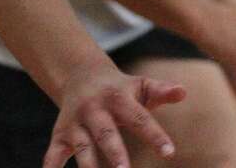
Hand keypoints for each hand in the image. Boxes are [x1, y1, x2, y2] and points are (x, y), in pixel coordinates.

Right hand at [43, 61, 185, 167]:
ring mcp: (75, 124)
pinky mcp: (59, 135)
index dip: (155, 135)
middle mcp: (94, 110)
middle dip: (115, 154)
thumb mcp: (141, 86)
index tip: (170, 153)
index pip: (140, 118)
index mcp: (118, 98)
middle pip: (106, 134)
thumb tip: (183, 92)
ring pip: (81, 148)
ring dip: (89, 167)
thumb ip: (161, 91)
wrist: (82, 77)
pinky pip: (52, 155)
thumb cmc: (122, 89)